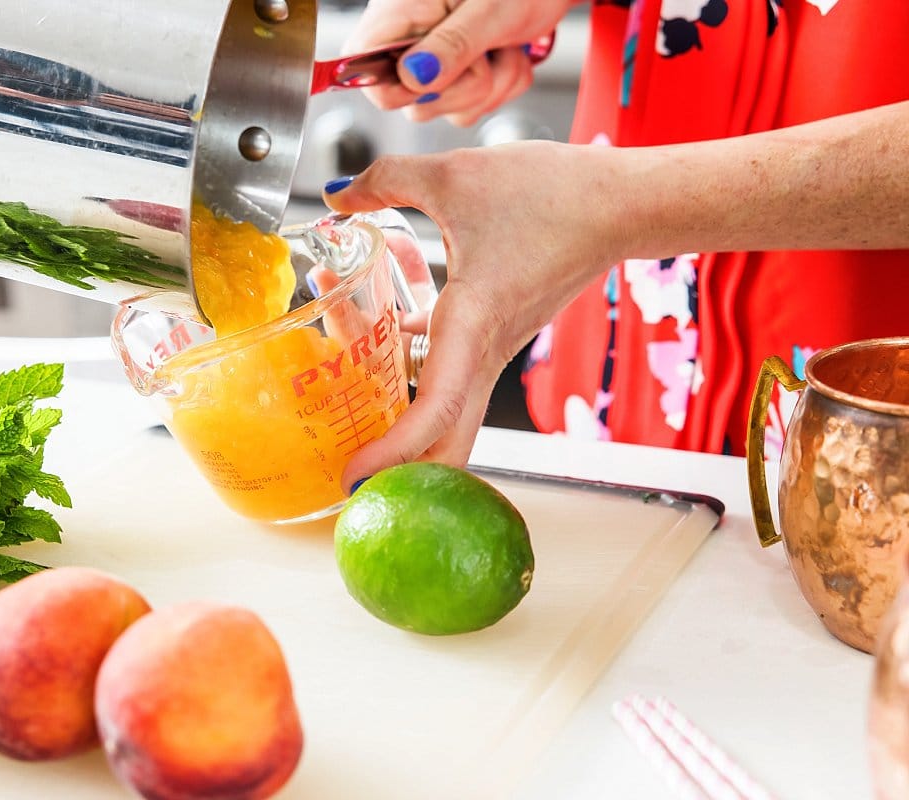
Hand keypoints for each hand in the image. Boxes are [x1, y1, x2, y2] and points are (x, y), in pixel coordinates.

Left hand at [323, 141, 629, 486]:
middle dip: (393, 461)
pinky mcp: (493, 332)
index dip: (391, 453)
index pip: (432, 413)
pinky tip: (379, 298)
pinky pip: (443, 359)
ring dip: (384, 382)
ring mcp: (490, 348)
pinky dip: (405, 343)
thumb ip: (387, 179)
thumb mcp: (454, 176)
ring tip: (335, 331)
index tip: (354, 477)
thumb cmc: (555, 195)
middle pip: (442, 439)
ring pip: (435, 396)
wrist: (620, 202)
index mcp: (473, 328)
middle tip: (341, 459)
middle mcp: (483, 352)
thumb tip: (339, 193)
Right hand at [345, 0, 575, 125]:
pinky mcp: (457, 78)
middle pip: (414, 104)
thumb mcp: (486, 9)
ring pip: (449, 110)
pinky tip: (506, 53)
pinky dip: (500, 86)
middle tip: (487, 48)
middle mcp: (407, 43)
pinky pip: (473, 109)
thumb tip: (414, 78)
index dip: (405, 88)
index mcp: (396, 16)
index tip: (443, 70)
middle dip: (465, 86)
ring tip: (502, 45)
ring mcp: (432, 64)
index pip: (364, 75)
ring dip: (490, 85)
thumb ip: (451, 45)